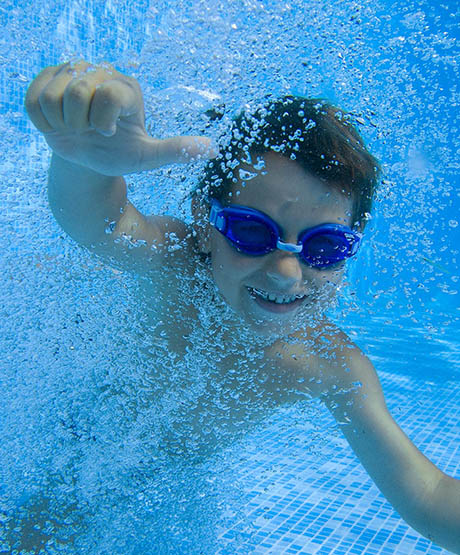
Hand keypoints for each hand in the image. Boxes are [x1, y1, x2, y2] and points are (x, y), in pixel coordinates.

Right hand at [25, 61, 214, 175]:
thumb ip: (175, 150)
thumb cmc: (117, 154)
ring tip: (75, 128)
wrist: (86, 158)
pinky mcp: (46, 77)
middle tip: (89, 132)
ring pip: (53, 97)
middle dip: (82, 125)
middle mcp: (100, 72)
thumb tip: (212, 150)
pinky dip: (43, 122)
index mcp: (127, 88)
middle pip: (79, 93)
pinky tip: (57, 124)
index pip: (109, 93)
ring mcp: (70, 72)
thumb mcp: (147, 157)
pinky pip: (34, 101)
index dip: (103, 121)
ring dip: (62, 125)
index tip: (107, 133)